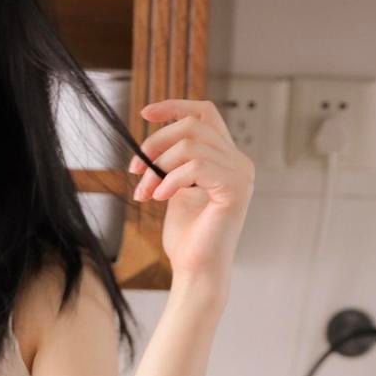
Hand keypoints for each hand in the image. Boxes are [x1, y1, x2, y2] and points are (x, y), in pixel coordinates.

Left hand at [127, 99, 254, 282]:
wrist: (196, 269)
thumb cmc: (187, 235)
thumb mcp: (175, 187)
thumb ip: (172, 162)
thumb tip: (151, 140)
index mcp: (226, 158)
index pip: (205, 113)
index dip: (175, 106)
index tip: (145, 113)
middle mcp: (239, 162)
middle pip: (191, 126)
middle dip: (155, 144)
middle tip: (134, 169)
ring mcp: (241, 174)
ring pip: (190, 146)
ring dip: (158, 168)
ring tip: (145, 193)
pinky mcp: (235, 189)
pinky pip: (195, 166)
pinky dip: (170, 180)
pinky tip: (160, 198)